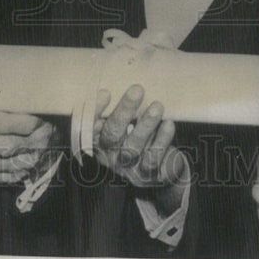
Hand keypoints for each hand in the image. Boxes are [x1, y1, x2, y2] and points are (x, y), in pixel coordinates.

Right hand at [93, 85, 190, 216]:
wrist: (158, 167)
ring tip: (157, 106)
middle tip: (137, 90)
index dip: (96, 110)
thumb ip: (120, 107)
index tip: (106, 93)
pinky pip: (153, 159)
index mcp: (98, 139)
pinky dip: (162, 140)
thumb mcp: (125, 121)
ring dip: (145, 125)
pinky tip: (168, 124)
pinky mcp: (146, 175)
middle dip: (124, 111)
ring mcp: (127, 167)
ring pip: (133, 148)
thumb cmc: (137, 134)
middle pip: (112, 135)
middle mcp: (109, 155)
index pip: (90, 125)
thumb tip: (122, 83)